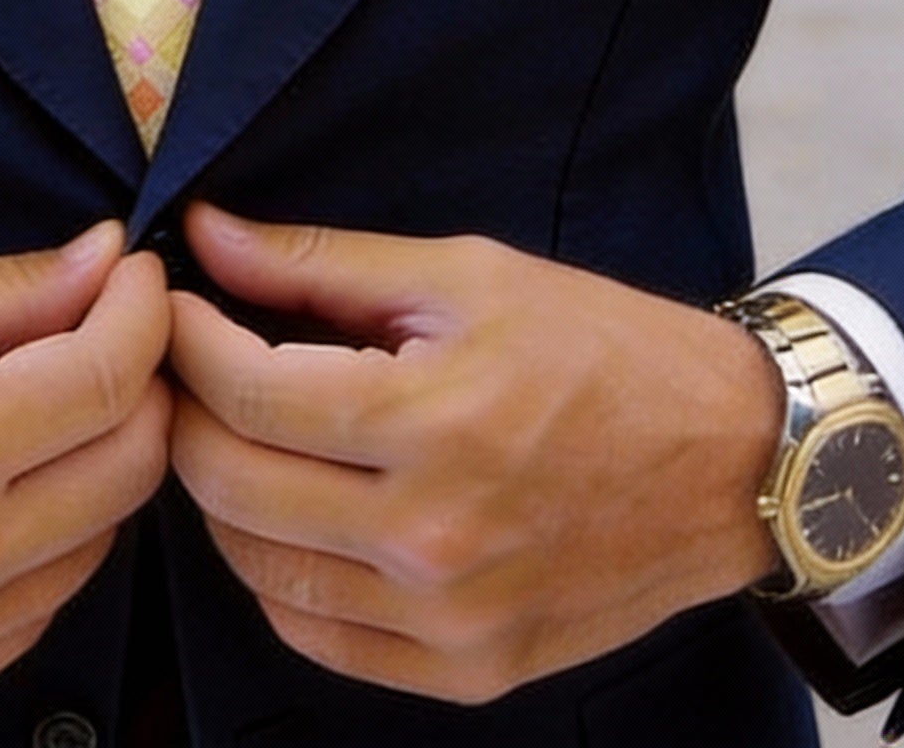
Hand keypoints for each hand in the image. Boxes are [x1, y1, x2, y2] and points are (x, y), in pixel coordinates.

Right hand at [0, 220, 170, 721]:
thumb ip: (7, 289)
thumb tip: (108, 260)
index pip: (110, 379)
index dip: (143, 312)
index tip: (136, 277)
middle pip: (131, 467)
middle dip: (138, 383)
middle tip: (105, 331)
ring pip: (98, 540)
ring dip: (95, 462)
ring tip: (40, 406)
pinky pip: (39, 605)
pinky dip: (46, 538)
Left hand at [165, 204, 783, 706]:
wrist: (731, 460)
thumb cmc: (602, 348)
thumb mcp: (466, 275)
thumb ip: (323, 263)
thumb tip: (207, 234)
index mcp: (433, 423)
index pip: (246, 392)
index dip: (186, 338)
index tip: (173, 301)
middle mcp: (432, 539)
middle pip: (231, 484)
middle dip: (186, 409)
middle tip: (188, 361)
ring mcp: (448, 620)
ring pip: (256, 568)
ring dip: (221, 493)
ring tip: (235, 428)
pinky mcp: (466, 670)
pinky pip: (315, 635)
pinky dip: (277, 572)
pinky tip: (290, 511)